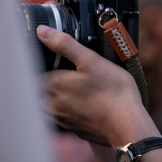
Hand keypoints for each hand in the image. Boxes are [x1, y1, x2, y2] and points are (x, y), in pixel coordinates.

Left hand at [38, 26, 158, 146]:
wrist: (128, 126)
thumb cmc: (113, 93)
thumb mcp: (91, 60)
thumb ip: (65, 45)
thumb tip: (43, 32)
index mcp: (53, 86)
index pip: (33, 73)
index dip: (40, 64)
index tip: (50, 60)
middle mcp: (52, 105)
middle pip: (37, 91)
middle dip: (43, 82)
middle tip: (59, 72)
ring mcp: (63, 120)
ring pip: (47, 107)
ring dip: (51, 98)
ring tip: (68, 88)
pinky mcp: (74, 130)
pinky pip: (61, 119)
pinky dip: (65, 110)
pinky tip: (80, 104)